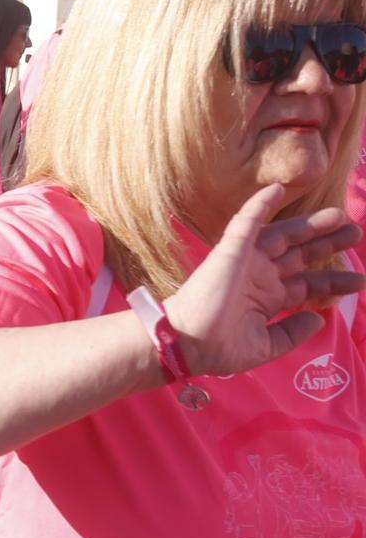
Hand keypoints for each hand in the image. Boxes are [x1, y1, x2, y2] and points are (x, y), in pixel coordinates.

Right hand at [162, 185, 365, 378]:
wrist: (188, 342)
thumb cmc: (221, 348)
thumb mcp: (267, 345)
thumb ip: (293, 331)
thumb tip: (320, 317)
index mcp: (268, 297)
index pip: (308, 284)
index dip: (334, 280)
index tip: (360, 280)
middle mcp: (261, 275)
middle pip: (301, 254)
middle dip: (328, 243)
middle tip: (355, 232)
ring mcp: (247, 260)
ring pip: (283, 235)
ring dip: (309, 224)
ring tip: (339, 215)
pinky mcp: (232, 250)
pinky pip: (248, 221)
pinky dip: (261, 204)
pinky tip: (278, 189)